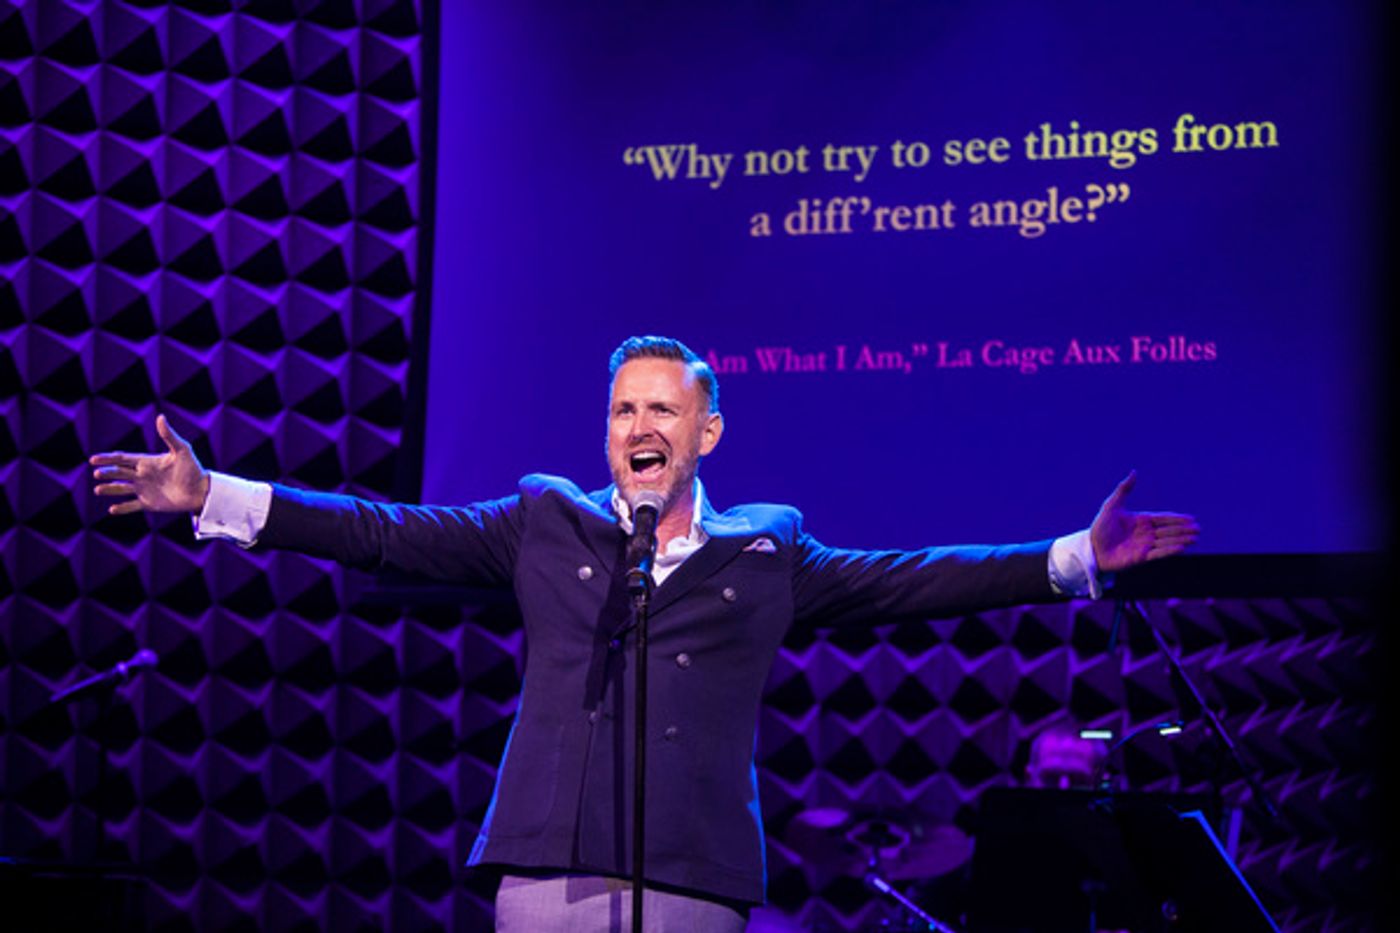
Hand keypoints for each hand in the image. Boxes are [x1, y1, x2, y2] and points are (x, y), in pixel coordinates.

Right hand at [90, 415, 210, 514]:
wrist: (202, 491)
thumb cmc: (193, 469)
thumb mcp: (182, 450)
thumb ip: (169, 436)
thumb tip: (160, 417)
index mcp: (147, 462)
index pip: (123, 459)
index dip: (108, 459)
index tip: (94, 459)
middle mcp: (143, 476)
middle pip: (119, 473)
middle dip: (107, 473)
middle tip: (97, 474)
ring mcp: (145, 490)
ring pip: (122, 489)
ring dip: (110, 489)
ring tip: (98, 490)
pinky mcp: (150, 503)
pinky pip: (132, 506)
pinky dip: (122, 508)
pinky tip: (112, 510)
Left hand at [1090, 471, 1198, 572]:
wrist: (1091, 549)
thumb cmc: (1100, 528)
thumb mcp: (1111, 506)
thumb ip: (1123, 490)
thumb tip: (1134, 472)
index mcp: (1140, 520)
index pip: (1162, 518)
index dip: (1177, 518)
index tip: (1191, 518)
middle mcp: (1145, 533)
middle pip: (1168, 530)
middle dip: (1183, 529)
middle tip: (1198, 529)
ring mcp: (1144, 546)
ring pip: (1167, 541)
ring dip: (1181, 539)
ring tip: (1195, 538)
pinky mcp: (1141, 558)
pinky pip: (1158, 554)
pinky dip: (1170, 550)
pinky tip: (1181, 548)